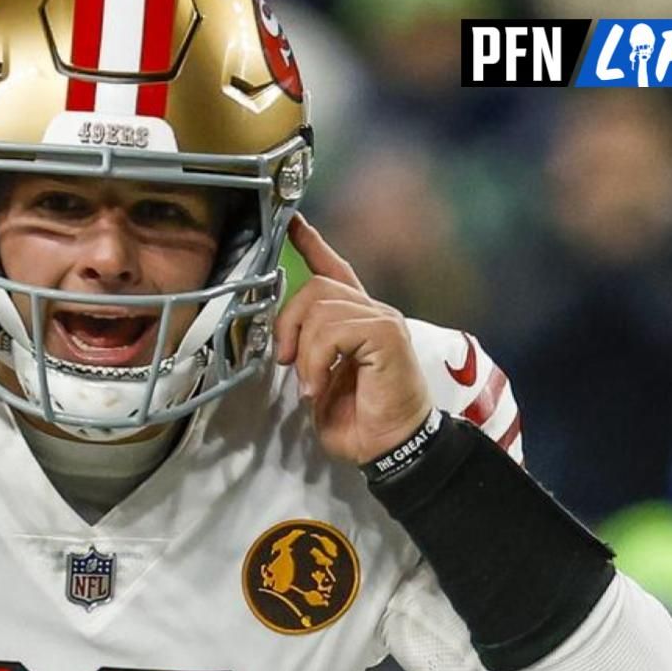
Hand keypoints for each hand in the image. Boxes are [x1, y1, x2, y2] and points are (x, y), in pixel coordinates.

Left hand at [274, 215, 435, 464]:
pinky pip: (334, 328)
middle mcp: (372, 312)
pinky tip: (319, 384)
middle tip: (286, 361)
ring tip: (310, 383)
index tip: (291, 223)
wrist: (391, 447)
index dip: (311, 245)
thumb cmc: (358, 421)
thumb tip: (280, 341)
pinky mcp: (386, 333)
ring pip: (320, 306)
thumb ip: (303, 351)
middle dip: (288, 321)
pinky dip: (317, 359)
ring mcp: (382, 319)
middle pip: (315, 286)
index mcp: (355, 320)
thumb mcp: (317, 381)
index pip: (334, 270)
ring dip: (304, 350)